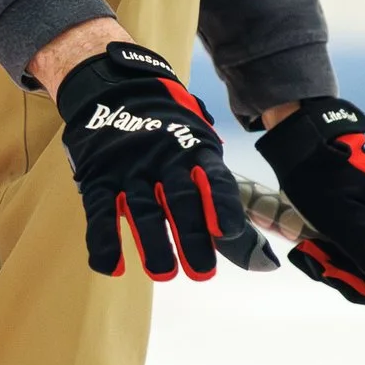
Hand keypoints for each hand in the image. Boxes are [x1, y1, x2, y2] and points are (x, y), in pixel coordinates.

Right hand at [54, 41, 249, 280]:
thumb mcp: (200, 157)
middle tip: (201, 272)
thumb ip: (224, 210)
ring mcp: (129, 167)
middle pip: (180, 199)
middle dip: (191, 235)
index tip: (226, 232)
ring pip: (142, 208)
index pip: (213, 177)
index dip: (221, 203)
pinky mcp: (98, 177)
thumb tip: (265, 264)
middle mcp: (164, 157)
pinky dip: (104, 240)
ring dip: (152, 244)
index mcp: (195, 151)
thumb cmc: (172, 139)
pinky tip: (112, 267)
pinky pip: (100, 211)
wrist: (115, 91)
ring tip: (163, 273)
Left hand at [256, 99, 364, 321]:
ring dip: (334, 270)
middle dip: (357, 281)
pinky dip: (326, 259)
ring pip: (364, 271)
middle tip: (325, 265)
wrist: (295, 142)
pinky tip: (306, 247)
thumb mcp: (342, 216)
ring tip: (309, 251)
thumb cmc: (321, 173)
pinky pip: (347, 259)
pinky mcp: (353, 228)